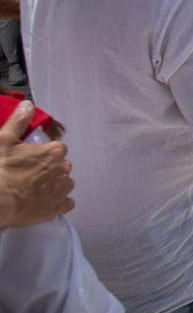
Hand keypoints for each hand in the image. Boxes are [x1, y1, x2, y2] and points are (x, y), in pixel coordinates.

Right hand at [0, 102, 73, 226]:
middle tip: (32, 175)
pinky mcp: (59, 207)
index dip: (45, 154)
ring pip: (65, 183)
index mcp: (54, 151)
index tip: (33, 159)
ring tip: (37, 189)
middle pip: (62, 166)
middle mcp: (64, 169)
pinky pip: (67, 203)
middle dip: (51, 168)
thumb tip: (28, 104)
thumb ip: (19, 121)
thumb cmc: (0, 168)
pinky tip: (46, 203)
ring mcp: (63, 189)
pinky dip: (59, 202)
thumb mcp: (4, 139)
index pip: (58, 149)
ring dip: (55, 185)